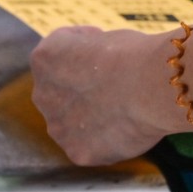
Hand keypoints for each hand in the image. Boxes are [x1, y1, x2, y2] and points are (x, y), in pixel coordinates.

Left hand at [30, 25, 178, 165]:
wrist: (151, 87)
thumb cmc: (133, 55)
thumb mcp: (100, 39)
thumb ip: (88, 55)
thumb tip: (94, 65)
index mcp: (44, 59)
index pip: (58, 58)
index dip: (86, 56)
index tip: (110, 57)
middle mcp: (41, 94)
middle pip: (60, 95)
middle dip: (82, 93)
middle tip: (115, 90)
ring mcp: (57, 126)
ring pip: (72, 125)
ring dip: (91, 120)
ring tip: (125, 113)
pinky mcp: (77, 152)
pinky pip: (91, 147)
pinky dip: (107, 142)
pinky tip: (127, 130)